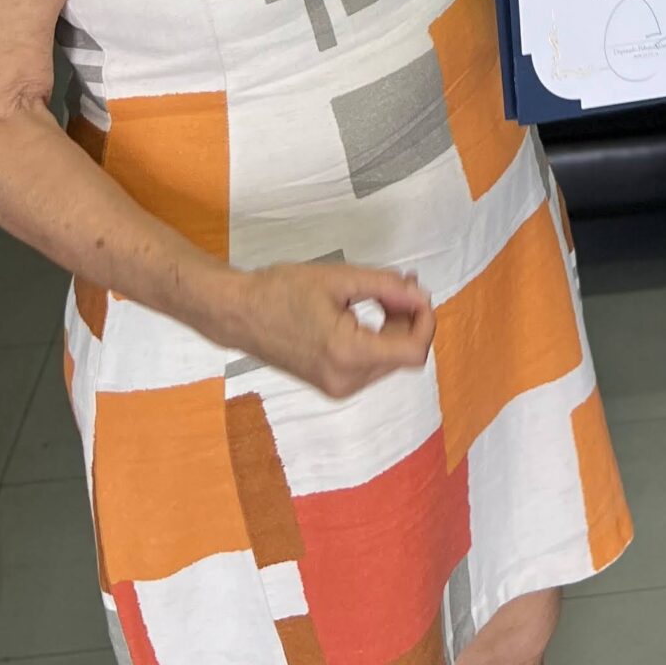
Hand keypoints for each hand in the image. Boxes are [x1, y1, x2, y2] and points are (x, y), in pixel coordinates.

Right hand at [227, 260, 435, 398]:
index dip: (426, 320)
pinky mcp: (332, 383)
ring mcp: (338, 386)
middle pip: (403, 355)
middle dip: (410, 318)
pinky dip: (379, 338)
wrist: (240, 313)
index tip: (417, 292)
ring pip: (390, 360)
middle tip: (400, 283)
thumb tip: (420, 294)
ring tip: (383, 293)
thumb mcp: (340, 278)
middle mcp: (345, 380)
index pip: (413, 352)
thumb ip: (387, 287)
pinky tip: (371, 310)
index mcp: (347, 354)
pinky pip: (371, 364)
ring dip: (396, 327)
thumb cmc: (281, 291)